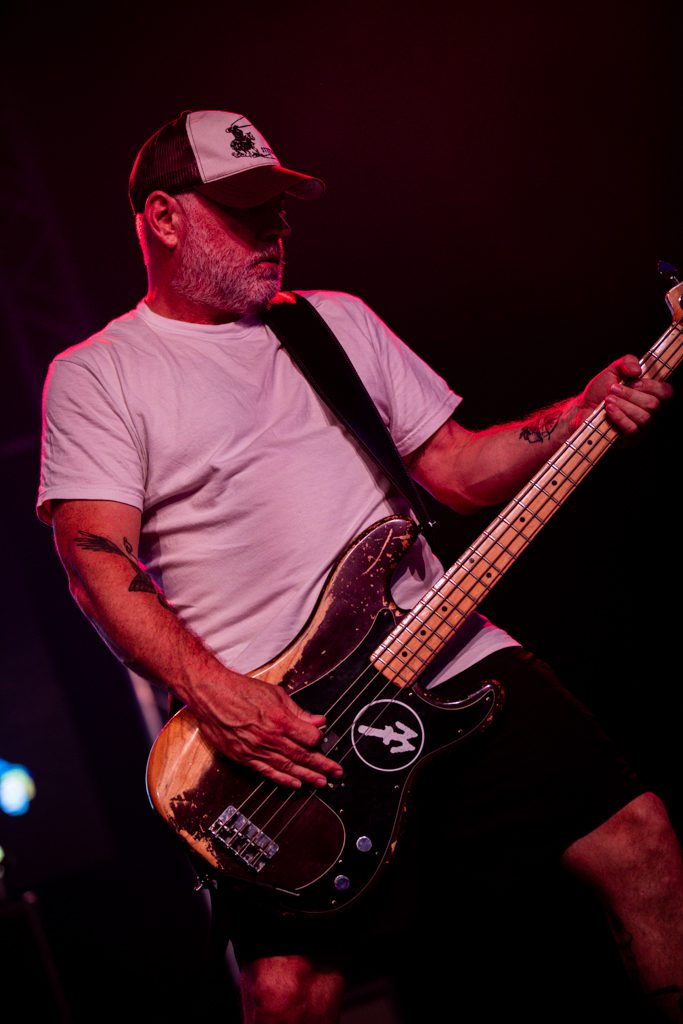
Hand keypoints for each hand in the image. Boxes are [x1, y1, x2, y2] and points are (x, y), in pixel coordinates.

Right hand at [194, 671, 343, 789]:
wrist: (211, 695)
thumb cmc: (240, 690)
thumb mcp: (275, 694)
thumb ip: (298, 711)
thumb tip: (318, 720)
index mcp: (280, 720)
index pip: (310, 737)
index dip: (320, 740)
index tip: (325, 742)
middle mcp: (270, 738)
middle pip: (302, 756)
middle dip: (322, 765)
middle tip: (336, 773)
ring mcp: (256, 750)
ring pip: (287, 768)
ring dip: (307, 776)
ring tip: (321, 782)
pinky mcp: (243, 757)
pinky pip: (267, 772)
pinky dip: (283, 780)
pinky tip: (295, 784)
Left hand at [577, 355, 672, 436]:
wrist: (582, 407)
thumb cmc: (600, 391)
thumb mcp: (613, 370)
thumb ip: (627, 362)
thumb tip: (637, 370)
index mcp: (650, 394)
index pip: (666, 392)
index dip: (652, 386)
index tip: (634, 380)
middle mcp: (649, 412)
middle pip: (654, 404)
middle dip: (631, 394)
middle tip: (613, 389)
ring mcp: (641, 427)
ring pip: (644, 417)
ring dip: (623, 405)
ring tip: (608, 399)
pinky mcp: (630, 439)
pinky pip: (632, 429)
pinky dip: (619, 417)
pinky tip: (608, 410)